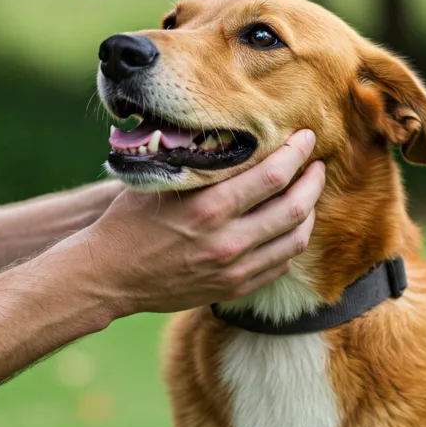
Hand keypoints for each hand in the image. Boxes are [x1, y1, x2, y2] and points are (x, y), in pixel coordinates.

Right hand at [79, 130, 324, 316]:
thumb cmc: (128, 221)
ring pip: (294, 239)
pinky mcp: (232, 289)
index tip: (305, 137)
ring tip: (308, 194)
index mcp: (208, 208)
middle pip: (293, 207)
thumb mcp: (159, 183)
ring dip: (308, 212)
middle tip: (317, 163)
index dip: (295, 153)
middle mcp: (226, 241)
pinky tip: (289, 227)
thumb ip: (198, 166)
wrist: (108, 276)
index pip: (271, 176)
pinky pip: (279, 266)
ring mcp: (232, 269)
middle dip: (312, 180)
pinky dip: (291, 242)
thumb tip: (231, 140)